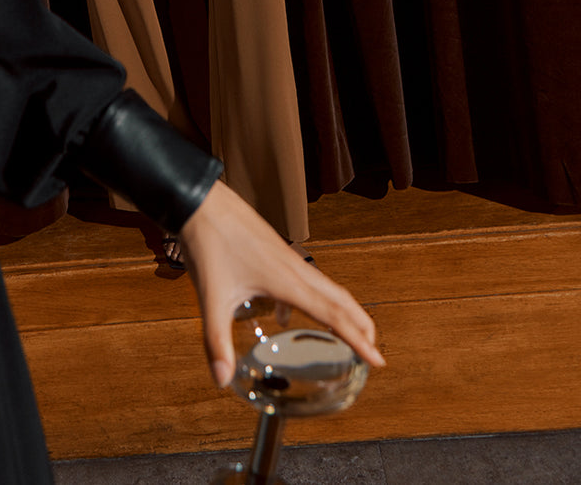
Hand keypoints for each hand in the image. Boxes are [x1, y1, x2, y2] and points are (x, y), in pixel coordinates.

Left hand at [179, 180, 384, 386]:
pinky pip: (303, 277)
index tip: (378, 359)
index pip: (333, 315)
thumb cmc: (208, 242)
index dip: (358, 340)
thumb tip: (221, 380)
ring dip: (340, 309)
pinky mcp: (274, 249)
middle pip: (340, 298)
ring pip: (324, 285)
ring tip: (343, 333)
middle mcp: (294, 267)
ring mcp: (286, 255)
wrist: (201, 200)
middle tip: (374, 348)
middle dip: (361, 324)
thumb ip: (216, 340)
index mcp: (287, 280)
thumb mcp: (211, 296)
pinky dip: (309, 297)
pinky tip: (282, 312)